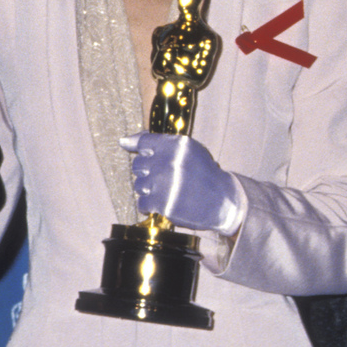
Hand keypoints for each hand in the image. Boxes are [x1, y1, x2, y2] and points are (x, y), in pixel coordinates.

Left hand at [120, 132, 245, 233]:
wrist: (222, 201)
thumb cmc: (204, 174)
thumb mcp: (188, 149)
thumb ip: (159, 143)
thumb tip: (125, 141)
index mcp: (176, 145)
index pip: (143, 142)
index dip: (140, 150)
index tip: (142, 155)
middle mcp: (168, 161)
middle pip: (138, 165)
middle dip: (147, 172)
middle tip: (164, 178)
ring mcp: (164, 183)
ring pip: (139, 185)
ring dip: (149, 190)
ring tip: (166, 190)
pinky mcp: (163, 203)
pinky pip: (142, 203)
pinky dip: (151, 205)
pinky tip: (164, 202)